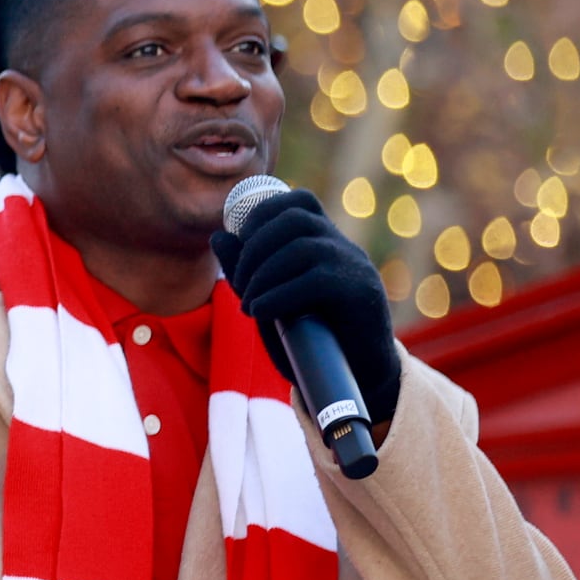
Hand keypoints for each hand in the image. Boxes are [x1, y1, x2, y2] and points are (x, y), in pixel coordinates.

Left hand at [210, 187, 403, 432]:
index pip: (297, 201)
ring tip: (248, 304)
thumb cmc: (309, 339)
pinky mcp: (362, 294)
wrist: (355, 378)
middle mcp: (344, 247)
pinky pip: (314, 280)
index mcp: (324, 242)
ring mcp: (356, 268)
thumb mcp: (270, 300)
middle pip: (293, 219)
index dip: (260, 214)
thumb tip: (218, 236)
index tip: (240, 246)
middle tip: (239, 284)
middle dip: (253, 248)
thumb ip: (246, 271)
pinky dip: (276, 295)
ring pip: (302, 247)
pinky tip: (259, 312)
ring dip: (261, 275)